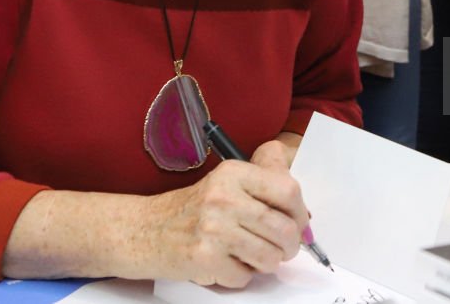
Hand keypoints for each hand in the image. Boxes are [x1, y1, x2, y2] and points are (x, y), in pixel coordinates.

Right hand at [143, 155, 308, 287]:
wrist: (145, 229)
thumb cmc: (193, 208)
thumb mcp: (226, 183)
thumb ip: (264, 188)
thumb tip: (304, 215)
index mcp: (233, 173)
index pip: (288, 190)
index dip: (300, 212)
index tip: (299, 222)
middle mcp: (223, 198)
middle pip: (284, 229)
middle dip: (290, 245)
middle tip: (282, 248)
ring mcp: (213, 229)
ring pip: (270, 257)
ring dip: (267, 262)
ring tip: (252, 254)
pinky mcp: (204, 258)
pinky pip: (245, 276)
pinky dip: (241, 275)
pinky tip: (227, 262)